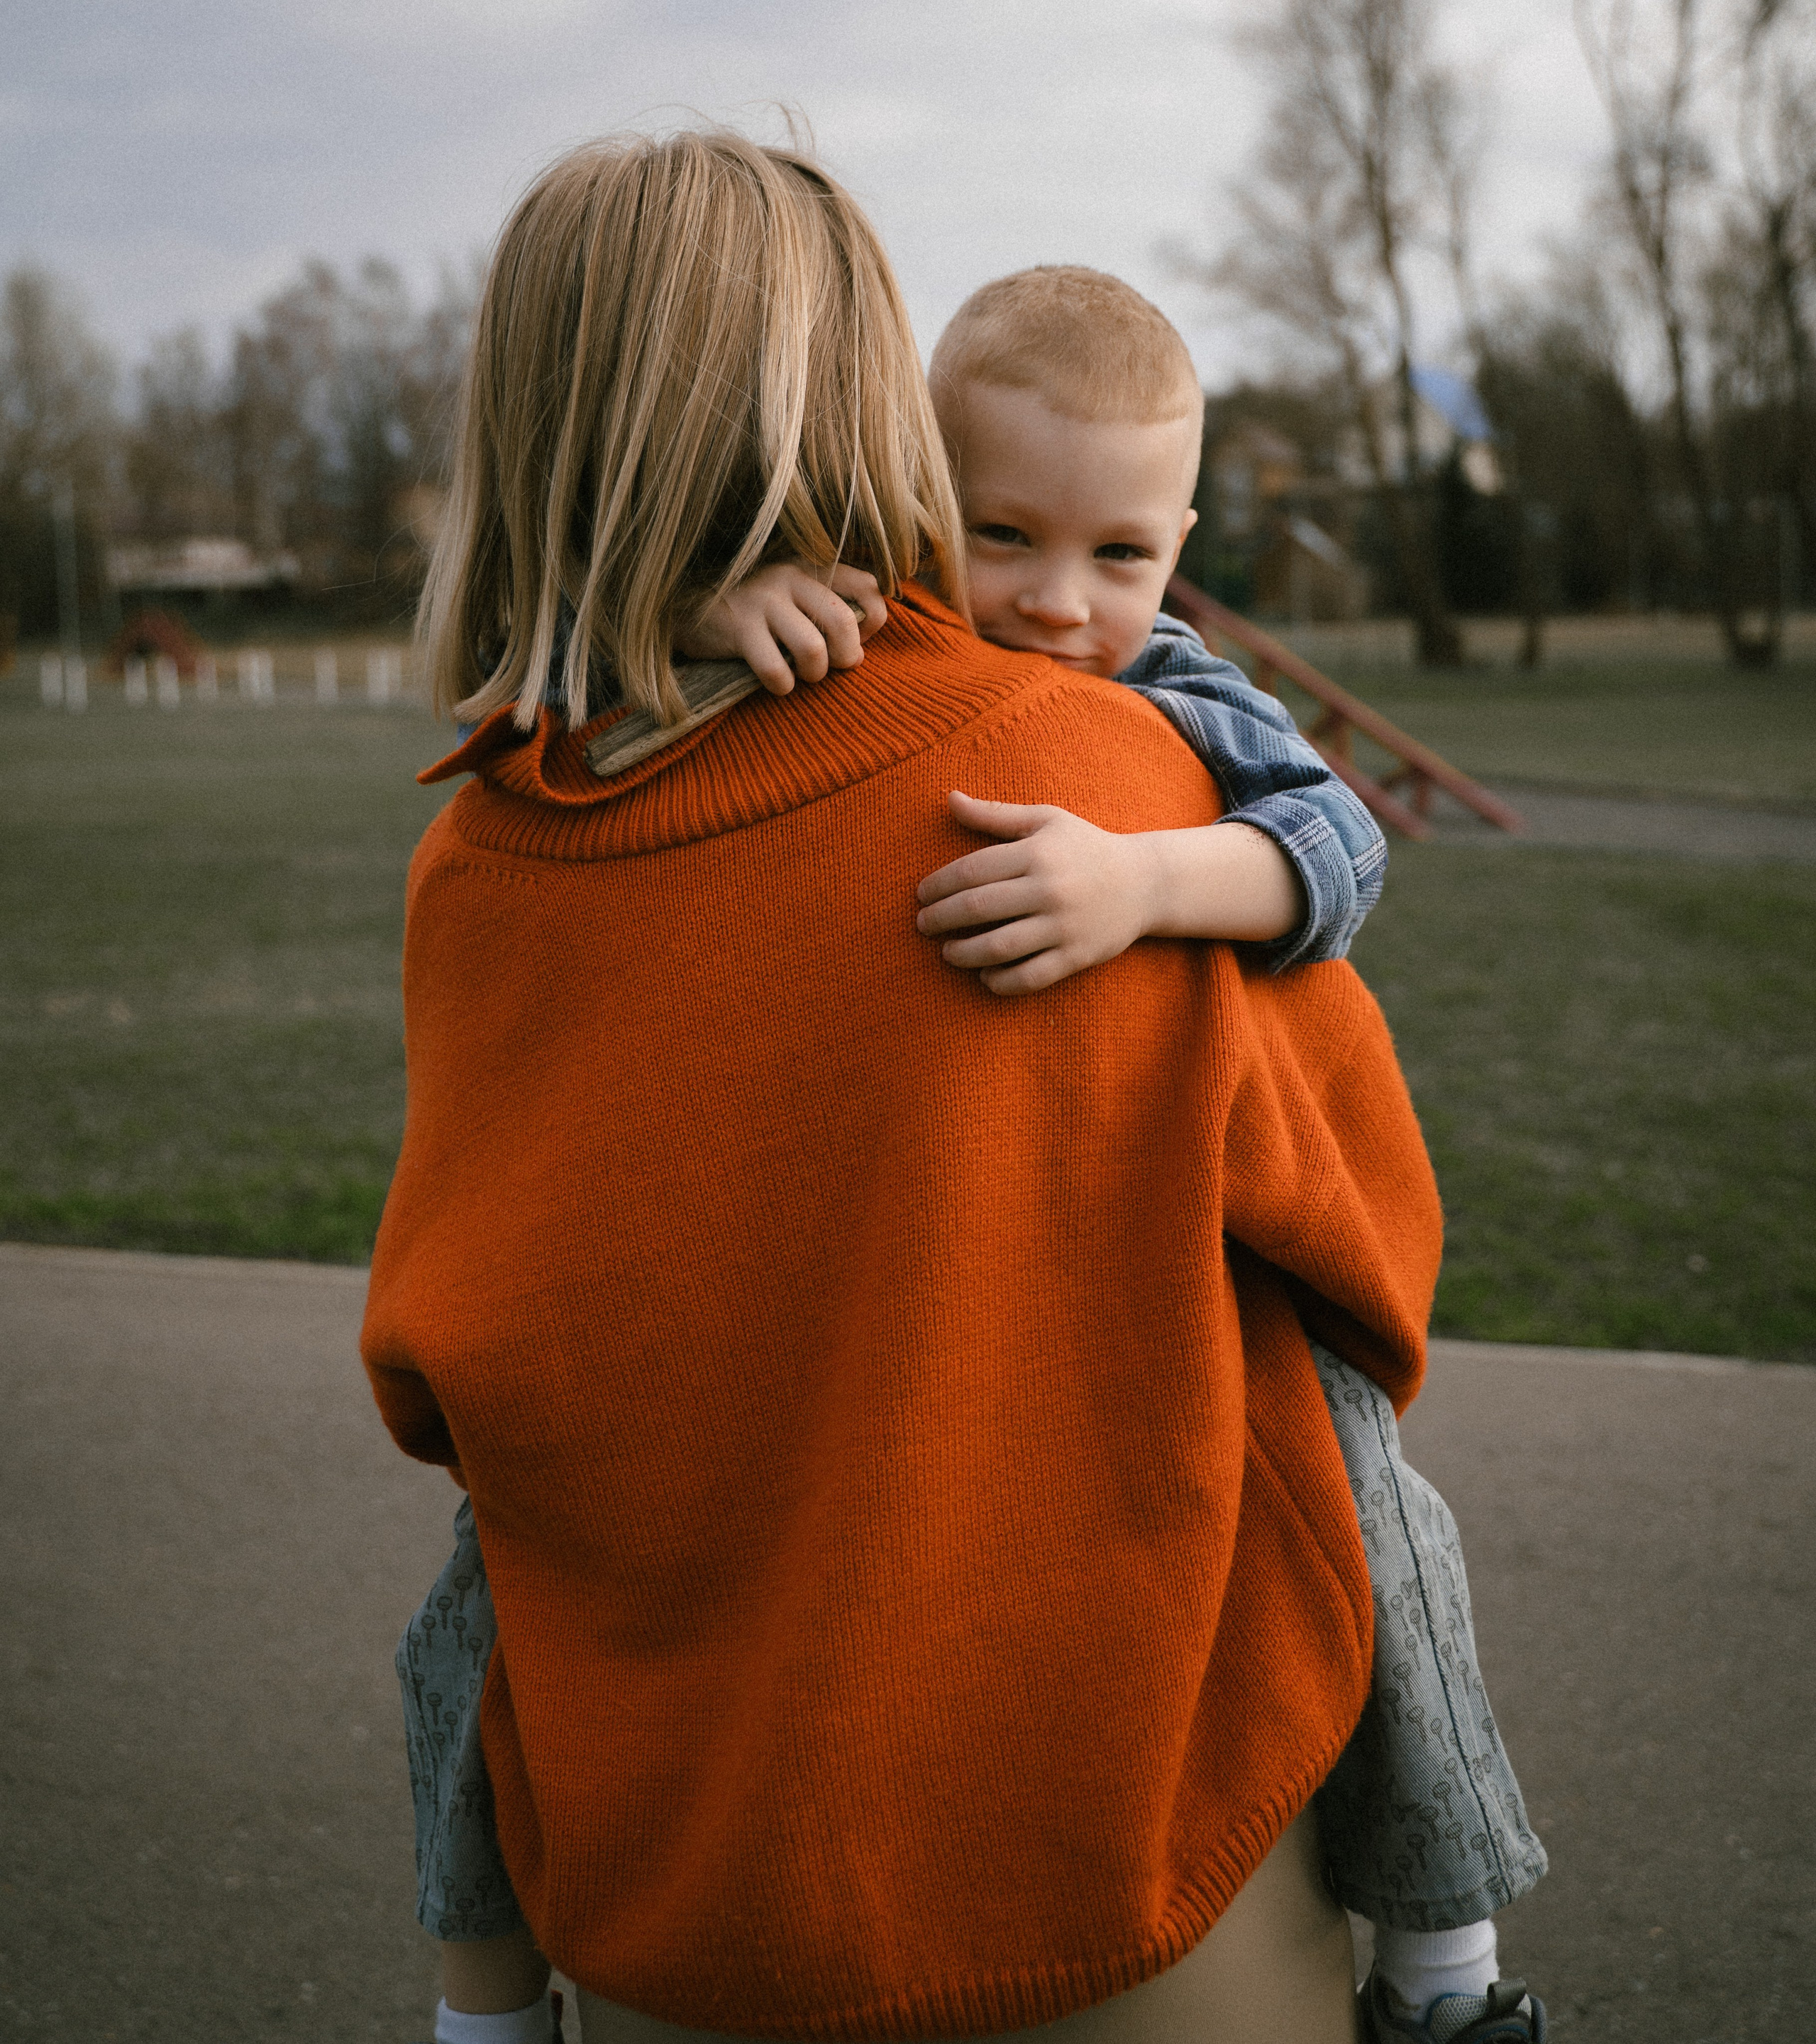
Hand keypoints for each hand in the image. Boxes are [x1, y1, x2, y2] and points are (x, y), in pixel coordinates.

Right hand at [677, 563, 887, 694]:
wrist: (685, 605)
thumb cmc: (751, 609)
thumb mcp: (791, 596)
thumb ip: (826, 611)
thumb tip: (858, 655)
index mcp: (810, 566)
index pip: (868, 586)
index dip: (873, 621)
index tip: (856, 641)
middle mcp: (790, 576)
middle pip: (843, 620)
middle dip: (846, 655)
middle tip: (833, 667)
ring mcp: (763, 600)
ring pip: (813, 648)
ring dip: (815, 674)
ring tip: (803, 676)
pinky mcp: (739, 627)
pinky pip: (775, 668)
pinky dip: (782, 685)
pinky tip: (777, 684)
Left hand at [915, 790, 1159, 995]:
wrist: (1145, 883)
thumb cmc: (1085, 847)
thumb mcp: (1045, 821)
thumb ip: (995, 814)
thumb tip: (949, 798)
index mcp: (1037, 853)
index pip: (972, 871)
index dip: (938, 885)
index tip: (921, 895)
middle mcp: (1049, 889)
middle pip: (978, 908)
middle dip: (941, 919)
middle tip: (923, 925)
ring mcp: (1064, 925)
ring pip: (999, 947)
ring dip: (963, 954)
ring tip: (947, 953)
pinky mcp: (1077, 956)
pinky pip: (1030, 976)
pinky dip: (1001, 982)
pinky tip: (984, 975)